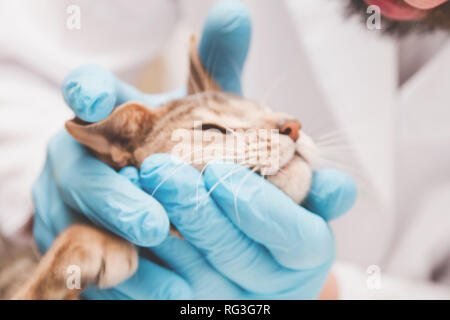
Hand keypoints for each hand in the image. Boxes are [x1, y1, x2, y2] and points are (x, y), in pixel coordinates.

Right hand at [33, 0, 251, 298]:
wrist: (173, 200)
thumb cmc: (188, 144)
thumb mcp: (207, 102)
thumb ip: (217, 62)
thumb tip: (235, 10)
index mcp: (111, 115)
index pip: (87, 95)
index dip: (86, 92)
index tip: (95, 97)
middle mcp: (86, 155)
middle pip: (79, 170)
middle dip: (110, 193)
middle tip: (151, 218)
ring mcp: (76, 201)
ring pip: (82, 219)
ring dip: (117, 235)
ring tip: (156, 246)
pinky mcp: (79, 241)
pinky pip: (90, 258)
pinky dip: (117, 269)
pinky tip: (149, 280)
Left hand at [124, 155, 356, 298]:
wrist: (253, 258)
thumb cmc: (277, 217)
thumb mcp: (305, 201)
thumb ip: (318, 191)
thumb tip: (340, 188)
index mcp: (305, 253)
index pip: (292, 235)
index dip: (255, 204)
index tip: (217, 169)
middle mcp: (269, 283)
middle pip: (233, 253)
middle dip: (194, 210)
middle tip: (158, 168)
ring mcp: (226, 302)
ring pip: (189, 277)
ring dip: (156, 234)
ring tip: (128, 188)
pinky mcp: (192, 308)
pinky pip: (158, 297)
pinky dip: (136, 265)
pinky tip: (114, 228)